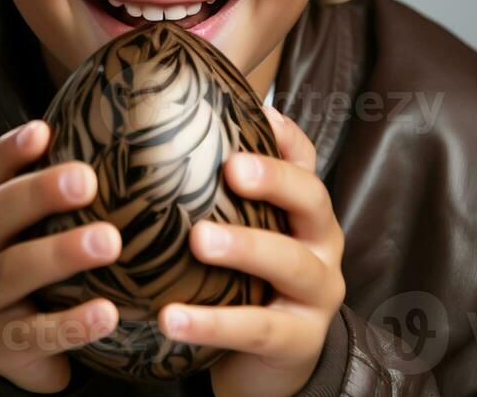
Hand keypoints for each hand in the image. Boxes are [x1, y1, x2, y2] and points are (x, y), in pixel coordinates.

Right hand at [0, 120, 122, 392]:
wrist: (17, 351)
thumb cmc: (41, 275)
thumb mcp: (37, 233)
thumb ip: (65, 194)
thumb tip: (126, 136)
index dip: (8, 152)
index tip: (43, 131)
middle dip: (39, 193)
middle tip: (87, 180)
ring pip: (13, 270)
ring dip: (61, 253)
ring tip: (110, 242)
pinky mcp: (0, 345)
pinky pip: (36, 333)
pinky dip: (72, 322)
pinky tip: (108, 313)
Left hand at [157, 106, 346, 396]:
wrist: (273, 365)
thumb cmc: (248, 284)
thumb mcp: (245, 232)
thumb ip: (216, 194)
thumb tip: (155, 135)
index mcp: (305, 211)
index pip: (305, 160)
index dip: (286, 135)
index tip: (258, 111)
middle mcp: (322, 243)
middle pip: (312, 199)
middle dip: (274, 180)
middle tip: (230, 169)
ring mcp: (318, 293)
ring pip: (290, 262)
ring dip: (245, 247)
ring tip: (198, 241)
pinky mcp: (300, 341)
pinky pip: (258, 328)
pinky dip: (214, 323)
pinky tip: (171, 319)